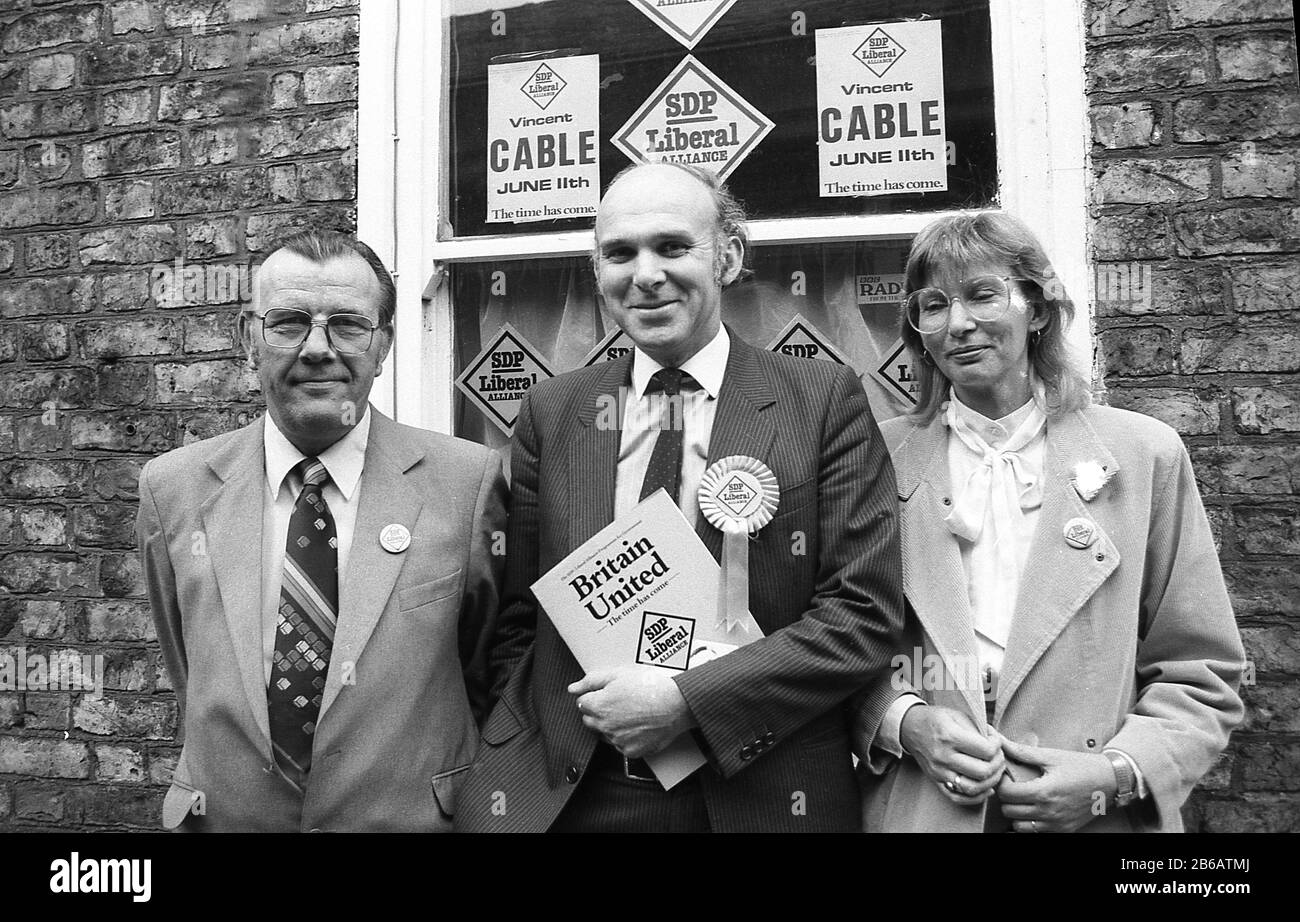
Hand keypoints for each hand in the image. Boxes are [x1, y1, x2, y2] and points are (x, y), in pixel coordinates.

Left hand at [569, 665, 695, 758]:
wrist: (677, 704)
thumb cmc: (651, 686)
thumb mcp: (619, 674)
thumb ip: (591, 680)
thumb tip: (572, 688)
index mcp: (599, 706)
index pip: (582, 703)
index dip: (595, 695)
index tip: (608, 693)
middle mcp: (605, 726)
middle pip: (589, 720)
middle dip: (599, 711)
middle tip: (619, 702)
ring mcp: (618, 741)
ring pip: (604, 733)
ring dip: (611, 725)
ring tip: (631, 712)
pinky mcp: (631, 752)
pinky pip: (620, 745)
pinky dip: (625, 737)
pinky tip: (638, 725)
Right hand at [899, 704, 1004, 804]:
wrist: (910, 727)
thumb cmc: (935, 719)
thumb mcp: (956, 715)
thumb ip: (977, 729)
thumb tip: (998, 743)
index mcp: (950, 736)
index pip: (986, 750)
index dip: (997, 745)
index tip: (995, 740)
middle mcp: (943, 756)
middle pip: (983, 771)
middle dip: (998, 764)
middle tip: (998, 756)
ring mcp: (939, 771)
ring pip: (973, 788)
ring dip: (991, 781)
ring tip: (994, 771)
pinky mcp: (936, 781)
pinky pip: (959, 797)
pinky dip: (977, 797)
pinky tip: (986, 787)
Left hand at [996, 737, 1117, 832]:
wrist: (1110, 782)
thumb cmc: (1082, 767)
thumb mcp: (1052, 756)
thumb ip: (1023, 752)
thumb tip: (1000, 741)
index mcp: (1044, 792)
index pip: (1006, 794)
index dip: (1001, 783)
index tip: (1006, 775)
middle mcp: (1049, 812)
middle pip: (1009, 811)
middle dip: (1006, 797)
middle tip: (1013, 785)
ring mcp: (1056, 824)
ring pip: (1018, 826)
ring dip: (1016, 813)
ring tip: (1022, 799)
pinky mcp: (1063, 830)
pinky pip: (1035, 832)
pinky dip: (1029, 823)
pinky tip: (1033, 809)